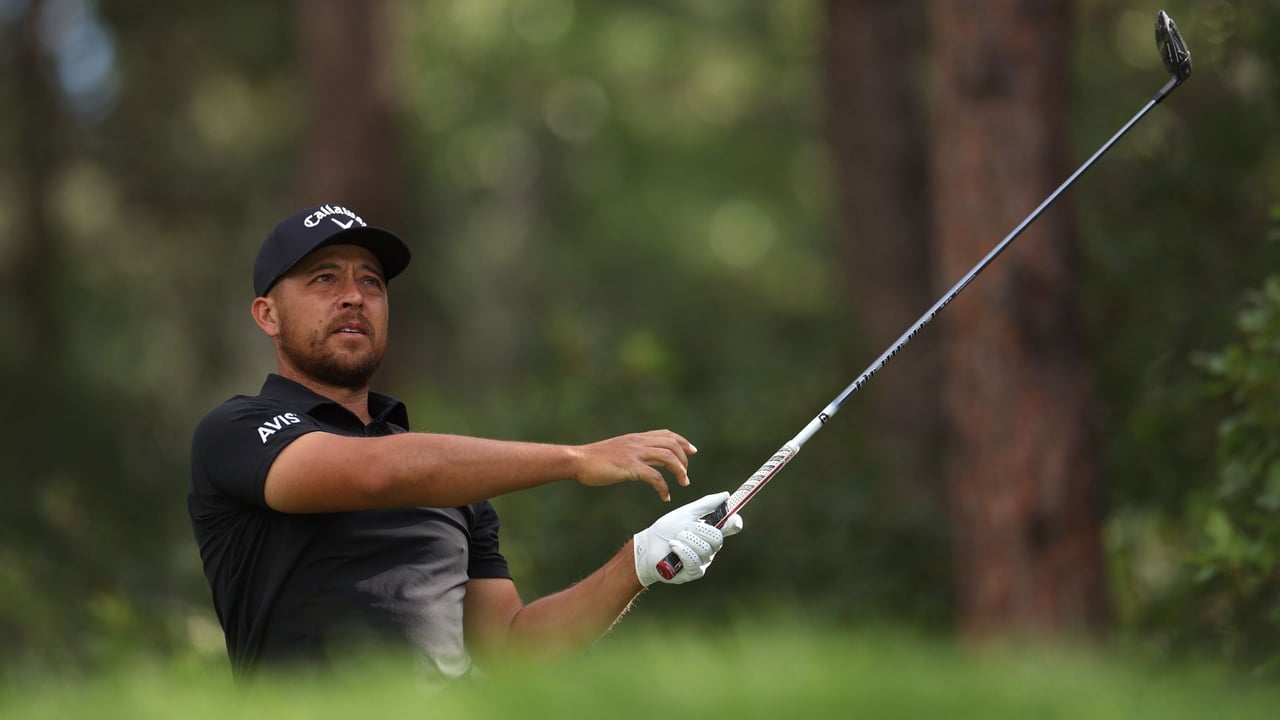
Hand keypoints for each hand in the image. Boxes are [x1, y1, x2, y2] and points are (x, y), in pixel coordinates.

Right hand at [573, 430, 696, 500]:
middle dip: (684, 459)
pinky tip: (665, 496)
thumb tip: (642, 461)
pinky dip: (664, 487)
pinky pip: (655, 477)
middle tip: (686, 475)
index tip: (691, 451)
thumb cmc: (594, 459)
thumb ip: (632, 452)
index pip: (666, 434)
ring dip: (680, 471)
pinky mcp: (630, 467)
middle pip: (671, 444)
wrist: (578, 460)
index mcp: (636, 438)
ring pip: (668, 457)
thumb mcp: (617, 450)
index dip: (681, 442)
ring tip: (683, 483)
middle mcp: (638, 442)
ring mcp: (635, 453)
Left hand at [633, 491, 743, 586]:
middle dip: (698, 530)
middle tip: (684, 529)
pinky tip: (673, 546)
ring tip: (675, 539)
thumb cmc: (667, 529)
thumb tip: (726, 495)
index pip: (732, 527)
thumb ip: (706, 504)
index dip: (735, 522)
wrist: (648, 545)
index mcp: (711, 531)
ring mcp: (704, 561)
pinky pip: (694, 560)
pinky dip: (682, 550)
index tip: (732, 518)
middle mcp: (711, 547)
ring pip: (704, 549)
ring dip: (686, 540)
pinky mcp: (694, 573)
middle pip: (717, 538)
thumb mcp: (686, 513)